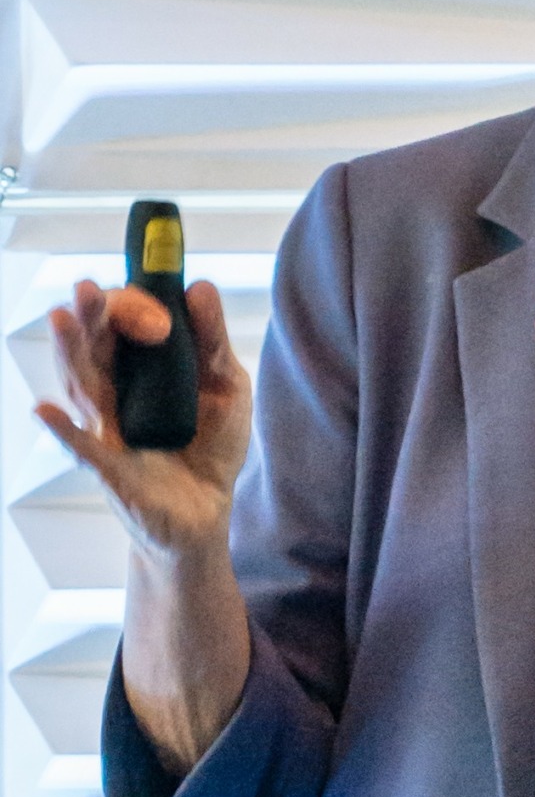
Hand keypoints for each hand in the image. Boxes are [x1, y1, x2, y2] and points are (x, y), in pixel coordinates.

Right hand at [37, 279, 252, 560]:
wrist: (209, 509)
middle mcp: (115, 390)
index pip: (122, 322)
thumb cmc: (211, 444)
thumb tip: (200, 287)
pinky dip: (64, 429)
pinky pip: (83, 447)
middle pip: (93, 345)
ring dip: (69, 351)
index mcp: (140, 365)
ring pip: (82, 384)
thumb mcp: (226, 385)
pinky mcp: (112, 467)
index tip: (161, 315)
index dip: (136, 308)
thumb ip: (213, 340)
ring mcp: (109, 427)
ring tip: (61, 317)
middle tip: (86, 289)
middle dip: (90, 315)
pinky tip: (44, 409)